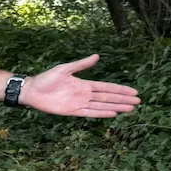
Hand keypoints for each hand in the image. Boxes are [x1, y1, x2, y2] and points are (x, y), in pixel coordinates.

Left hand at [19, 55, 139, 117]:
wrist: (33, 91)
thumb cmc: (46, 78)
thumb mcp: (65, 69)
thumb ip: (81, 65)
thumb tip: (97, 56)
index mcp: (84, 84)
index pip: (106, 87)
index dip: (120, 89)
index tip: (133, 91)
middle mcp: (85, 94)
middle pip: (108, 98)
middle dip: (123, 99)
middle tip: (138, 101)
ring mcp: (80, 104)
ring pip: (102, 106)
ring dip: (116, 107)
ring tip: (130, 109)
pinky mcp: (73, 112)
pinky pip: (90, 113)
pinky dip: (101, 114)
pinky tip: (113, 114)